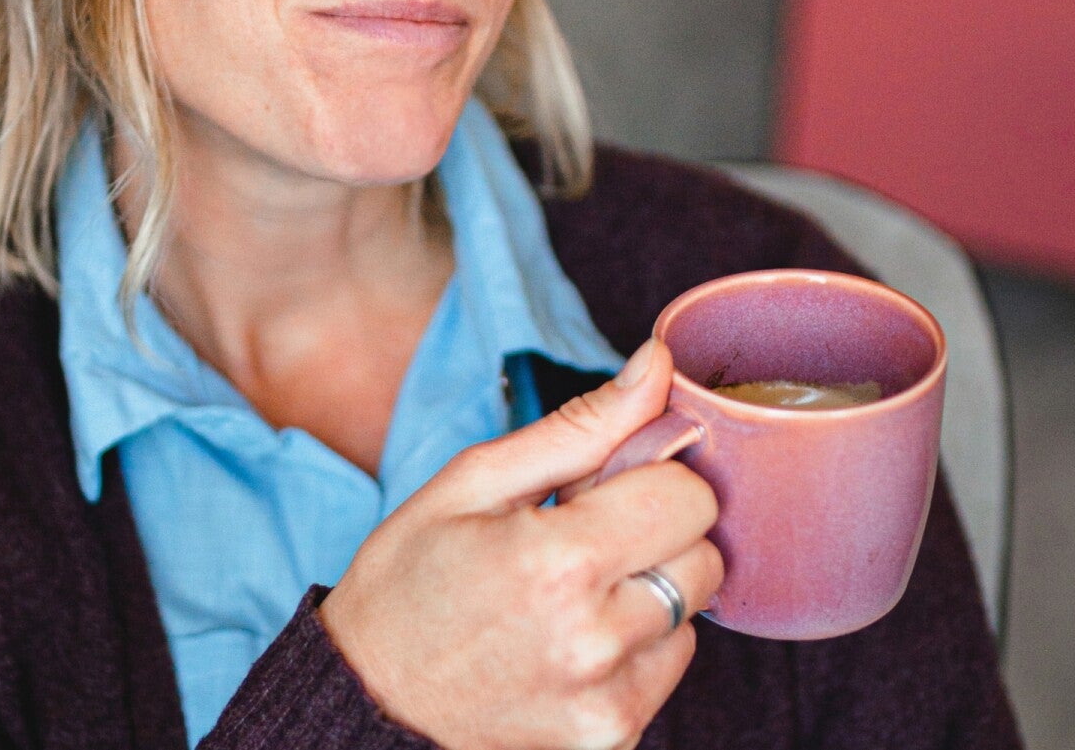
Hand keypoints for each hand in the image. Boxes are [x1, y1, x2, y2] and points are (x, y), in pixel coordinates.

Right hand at [319, 338, 722, 749]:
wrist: (370, 699)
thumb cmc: (410, 580)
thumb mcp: (474, 480)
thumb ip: (581, 425)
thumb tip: (657, 363)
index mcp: (557, 562)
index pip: (690, 497)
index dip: (652, 477)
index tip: (603, 485)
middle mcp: (594, 641)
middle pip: (705, 559)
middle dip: (656, 532)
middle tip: (583, 536)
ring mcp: (608, 701)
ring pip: (693, 615)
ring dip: (649, 590)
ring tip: (571, 592)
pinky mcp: (614, 739)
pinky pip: (668, 667)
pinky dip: (636, 644)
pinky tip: (573, 637)